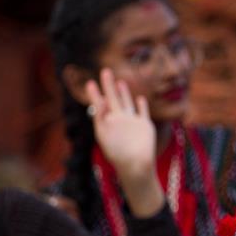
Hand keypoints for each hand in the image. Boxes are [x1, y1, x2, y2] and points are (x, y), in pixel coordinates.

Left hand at [87, 69, 163, 217]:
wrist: (135, 165)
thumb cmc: (118, 154)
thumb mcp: (104, 133)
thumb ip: (101, 116)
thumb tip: (100, 100)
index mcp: (107, 123)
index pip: (99, 105)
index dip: (95, 94)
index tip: (90, 83)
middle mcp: (119, 121)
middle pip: (113, 99)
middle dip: (109, 86)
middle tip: (105, 71)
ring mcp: (132, 123)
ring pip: (127, 104)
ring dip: (124, 93)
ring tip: (121, 82)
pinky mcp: (145, 126)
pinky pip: (142, 112)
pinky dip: (141, 105)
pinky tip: (140, 98)